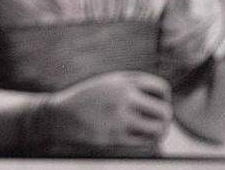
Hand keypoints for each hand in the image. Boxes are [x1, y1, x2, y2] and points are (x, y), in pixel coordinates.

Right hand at [33, 71, 171, 152]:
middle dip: (165, 118)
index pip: (161, 88)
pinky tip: (143, 138)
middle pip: (164, 111)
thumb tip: (163, 98)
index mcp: (121, 82)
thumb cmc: (86, 99)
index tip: (156, 103)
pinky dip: (149, 142)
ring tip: (155, 131)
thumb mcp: (107, 83)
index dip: (164, 98)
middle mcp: (122, 98)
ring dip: (160, 131)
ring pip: (158, 129)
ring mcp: (118, 118)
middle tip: (160, 121)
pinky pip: (145, 142)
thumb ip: (132, 85)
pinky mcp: (114, 137)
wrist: (58, 116)